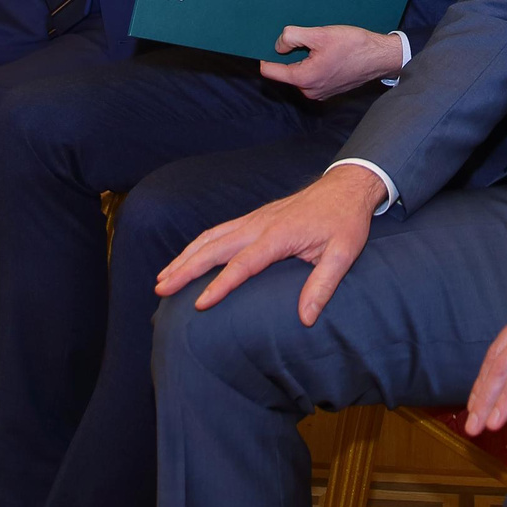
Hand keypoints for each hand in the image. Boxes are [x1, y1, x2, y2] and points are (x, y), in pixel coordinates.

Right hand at [155, 162, 382, 324]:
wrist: (346, 188)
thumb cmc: (345, 221)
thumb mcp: (343, 253)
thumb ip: (323, 285)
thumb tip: (305, 319)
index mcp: (279, 235)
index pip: (243, 264)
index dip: (220, 285)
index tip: (199, 304)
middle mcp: (259, 224)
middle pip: (214, 247)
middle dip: (185, 268)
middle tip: (161, 289)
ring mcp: (254, 219)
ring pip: (211, 237)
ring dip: (185, 256)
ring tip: (163, 278)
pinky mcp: (254, 218)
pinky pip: (219, 231)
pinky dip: (198, 245)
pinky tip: (188, 258)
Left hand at [261, 25, 405, 101]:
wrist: (380, 57)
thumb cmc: (353, 46)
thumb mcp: (320, 34)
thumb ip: (292, 37)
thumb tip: (278, 45)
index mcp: (304, 79)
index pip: (271, 71)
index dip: (266, 55)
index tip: (266, 43)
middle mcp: (310, 91)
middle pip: (287, 71)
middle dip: (290, 55)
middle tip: (304, 38)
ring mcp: (320, 93)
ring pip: (300, 73)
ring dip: (304, 59)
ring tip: (319, 44)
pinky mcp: (329, 90)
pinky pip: (312, 76)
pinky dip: (314, 64)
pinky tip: (327, 52)